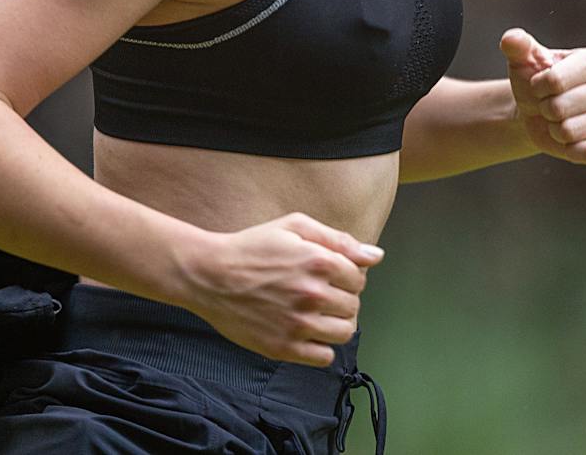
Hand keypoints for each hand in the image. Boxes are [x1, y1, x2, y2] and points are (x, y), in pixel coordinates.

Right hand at [175, 212, 381, 365]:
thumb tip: (376, 256)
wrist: (209, 275)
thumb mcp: (294, 227)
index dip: (347, 276)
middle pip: (353, 306)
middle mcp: (312, 295)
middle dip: (342, 299)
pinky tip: (307, 332)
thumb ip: (339, 240)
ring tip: (318, 314)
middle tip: (320, 293)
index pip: (359, 278)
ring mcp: (298, 324)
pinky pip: (324, 357)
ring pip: (344, 332)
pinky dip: (321, 347)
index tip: (330, 276)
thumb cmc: (251, 248)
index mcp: (319, 262)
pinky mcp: (283, 348)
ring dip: (337, 323)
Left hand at [500, 28, 585, 164]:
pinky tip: (569, 139)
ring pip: (569, 132)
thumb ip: (516, 44)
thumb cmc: (534, 80)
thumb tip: (510, 39)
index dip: (537, 87)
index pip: (554, 81)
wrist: (538, 112)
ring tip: (559, 120)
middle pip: (559, 108)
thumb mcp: (523, 59)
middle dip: (544, 110)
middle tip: (549, 105)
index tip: (540, 85)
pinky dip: (568, 150)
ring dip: (554, 130)